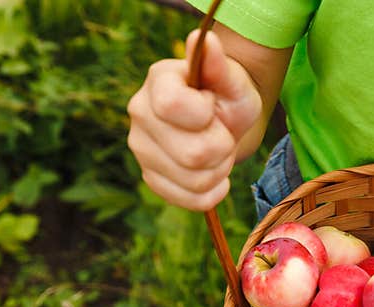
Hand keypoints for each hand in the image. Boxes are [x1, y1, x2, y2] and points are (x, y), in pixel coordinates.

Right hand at [127, 29, 262, 211]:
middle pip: (192, 154)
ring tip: (218, 151)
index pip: (175, 107)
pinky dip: (212, 192)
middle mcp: (140, 114)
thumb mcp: (233, 80)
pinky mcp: (152, 178)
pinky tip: (213, 174)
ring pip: (194, 181)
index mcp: (157, 82)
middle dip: (222, 148)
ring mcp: (142, 149)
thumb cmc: (229, 96)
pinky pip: (190, 200)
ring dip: (219, 171)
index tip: (212, 106)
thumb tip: (204, 39)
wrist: (225, 123)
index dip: (206, 115)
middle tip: (223, 134)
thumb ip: (220, 65)